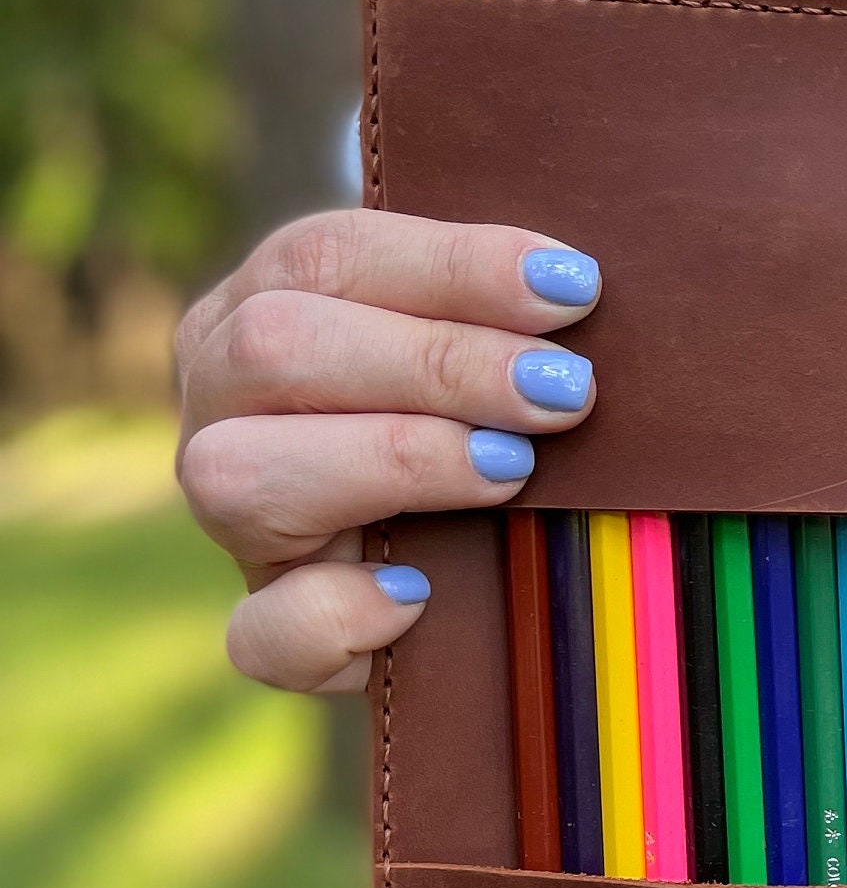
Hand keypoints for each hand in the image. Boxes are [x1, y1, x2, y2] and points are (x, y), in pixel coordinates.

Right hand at [176, 211, 603, 692]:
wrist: (479, 580)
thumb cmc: (491, 424)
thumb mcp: (485, 354)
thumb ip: (504, 317)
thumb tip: (580, 284)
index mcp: (264, 304)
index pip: (328, 256)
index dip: (453, 266)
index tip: (572, 286)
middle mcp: (224, 404)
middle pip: (277, 346)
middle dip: (439, 363)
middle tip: (564, 389)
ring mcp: (231, 520)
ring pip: (238, 474)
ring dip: (394, 461)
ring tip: (513, 471)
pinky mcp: (265, 626)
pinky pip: (263, 631)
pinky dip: (340, 615)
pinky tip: (419, 596)